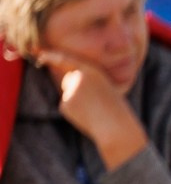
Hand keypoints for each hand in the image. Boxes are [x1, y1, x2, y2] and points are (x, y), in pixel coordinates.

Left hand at [36, 48, 145, 167]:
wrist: (116, 128)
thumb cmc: (116, 110)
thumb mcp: (107, 88)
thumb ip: (88, 82)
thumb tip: (67, 85)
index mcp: (92, 70)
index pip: (65, 60)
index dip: (51, 56)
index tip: (41, 56)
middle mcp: (78, 77)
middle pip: (68, 80)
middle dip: (74, 88)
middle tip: (95, 101)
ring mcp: (70, 90)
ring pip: (68, 94)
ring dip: (77, 102)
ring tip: (95, 111)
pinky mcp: (65, 104)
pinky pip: (66, 106)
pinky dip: (75, 112)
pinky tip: (87, 117)